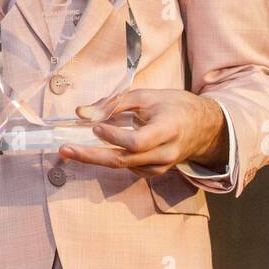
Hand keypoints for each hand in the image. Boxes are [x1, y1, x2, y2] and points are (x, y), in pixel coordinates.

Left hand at [57, 89, 226, 176]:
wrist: (204, 128)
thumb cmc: (175, 106)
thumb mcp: (147, 96)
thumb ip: (115, 104)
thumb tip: (82, 113)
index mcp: (168, 129)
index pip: (137, 142)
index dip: (114, 136)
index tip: (95, 126)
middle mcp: (166, 153)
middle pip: (123, 160)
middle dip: (91, 156)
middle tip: (65, 150)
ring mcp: (161, 167)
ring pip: (122, 166)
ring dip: (95, 158)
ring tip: (71, 149)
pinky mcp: (155, 172)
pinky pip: (128, 167)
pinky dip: (111, 158)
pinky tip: (97, 149)